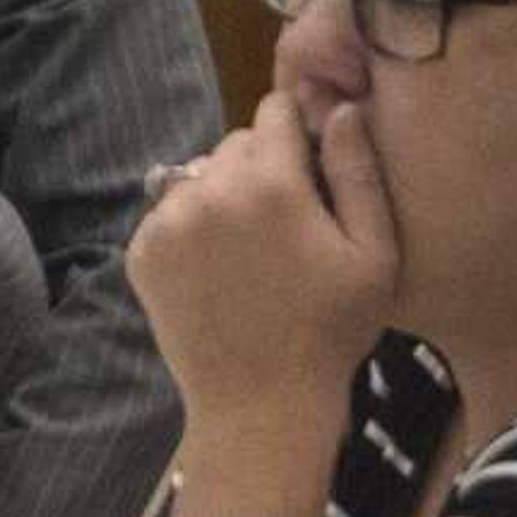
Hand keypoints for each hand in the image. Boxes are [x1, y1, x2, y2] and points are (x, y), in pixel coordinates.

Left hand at [127, 91, 396, 433]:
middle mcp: (211, 192)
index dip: (298, 131)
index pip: (276, 111)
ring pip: (198, 176)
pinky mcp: (142, 253)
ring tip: (249, 252)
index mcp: (272, 184)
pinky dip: (190, 230)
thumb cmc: (332, 334)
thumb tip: (344, 109)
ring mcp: (168, 223)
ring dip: (222, 196)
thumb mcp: (374, 254)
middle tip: (284, 225)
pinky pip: (169, 214)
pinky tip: (218, 272)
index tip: (309, 166)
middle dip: (261, 168)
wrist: (261, 408)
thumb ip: (359, 172)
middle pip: (235, 144)